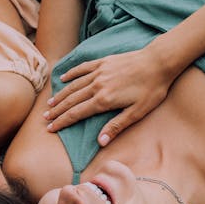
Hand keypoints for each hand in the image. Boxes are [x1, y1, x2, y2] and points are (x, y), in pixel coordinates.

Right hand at [45, 46, 177, 145]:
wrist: (159, 62)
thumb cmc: (152, 89)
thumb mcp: (137, 112)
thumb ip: (117, 126)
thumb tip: (100, 142)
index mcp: (104, 100)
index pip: (77, 113)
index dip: (62, 122)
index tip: (51, 128)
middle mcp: (97, 85)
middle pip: (72, 100)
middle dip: (57, 111)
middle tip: (45, 118)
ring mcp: (99, 72)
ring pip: (74, 85)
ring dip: (61, 95)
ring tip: (50, 104)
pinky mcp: (103, 62)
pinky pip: (82, 68)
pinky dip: (71, 74)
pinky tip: (63, 79)